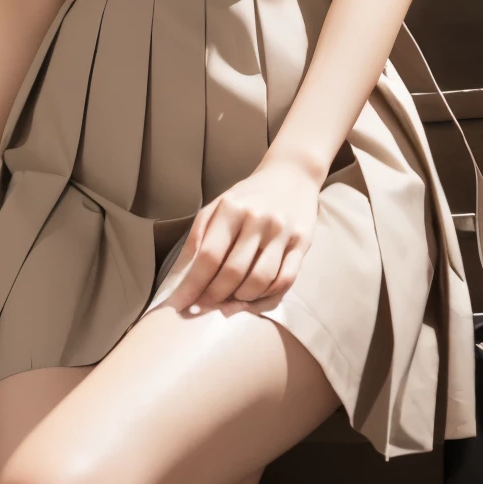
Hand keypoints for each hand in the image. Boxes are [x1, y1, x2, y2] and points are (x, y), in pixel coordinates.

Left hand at [162, 159, 320, 312]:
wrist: (292, 174)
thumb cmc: (249, 195)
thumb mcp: (218, 205)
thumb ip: (199, 236)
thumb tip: (183, 276)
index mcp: (231, 208)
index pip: (208, 257)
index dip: (192, 286)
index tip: (180, 305)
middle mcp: (257, 219)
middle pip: (232, 273)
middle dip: (213, 298)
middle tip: (202, 309)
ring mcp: (282, 232)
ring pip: (259, 281)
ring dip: (240, 301)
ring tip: (226, 305)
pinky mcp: (302, 243)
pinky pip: (284, 281)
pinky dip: (266, 298)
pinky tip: (251, 300)